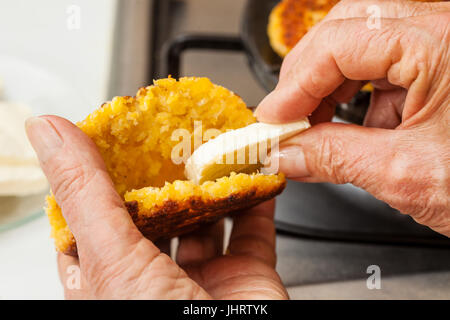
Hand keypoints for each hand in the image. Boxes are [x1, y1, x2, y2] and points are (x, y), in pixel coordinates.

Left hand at [25, 115, 287, 298]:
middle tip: (163, 134)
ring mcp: (203, 280)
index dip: (98, 175)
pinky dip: (257, 201)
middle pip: (155, 213)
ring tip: (210, 148)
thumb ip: (84, 194)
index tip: (107, 136)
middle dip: (161, 173)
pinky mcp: (248, 280)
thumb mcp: (111, 261)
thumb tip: (49, 133)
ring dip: (211, 184)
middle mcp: (154, 281)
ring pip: (206, 218)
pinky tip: (255, 174)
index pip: (92, 218)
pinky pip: (255, 231)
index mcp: (108, 281)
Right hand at [256, 0, 449, 235]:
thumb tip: (288, 153)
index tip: (272, 119)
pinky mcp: (443, 63)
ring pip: (362, 42)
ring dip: (330, 85)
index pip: (339, 43)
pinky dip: (358, 95)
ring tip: (317, 125)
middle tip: (288, 115)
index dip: (294, 83)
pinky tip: (357, 127)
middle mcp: (445, 29)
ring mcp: (444, 43)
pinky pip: (384, 63)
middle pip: (346, 28)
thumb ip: (335, 159)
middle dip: (308, 76)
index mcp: (443, 43)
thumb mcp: (408, 175)